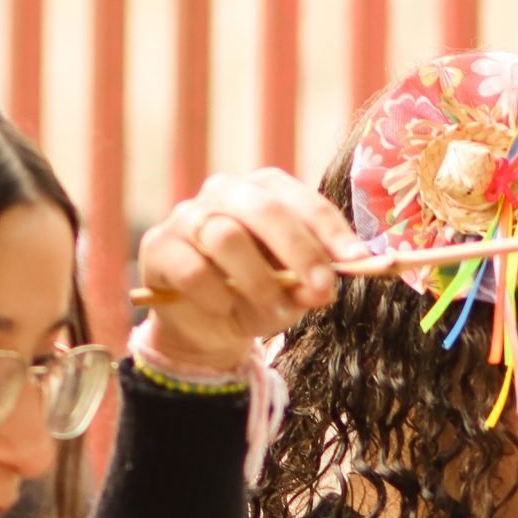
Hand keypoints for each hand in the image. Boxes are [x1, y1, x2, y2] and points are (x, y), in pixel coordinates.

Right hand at [136, 169, 368, 374]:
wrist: (205, 325)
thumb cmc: (256, 295)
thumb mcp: (292, 294)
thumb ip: (309, 286)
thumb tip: (323, 289)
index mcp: (267, 192)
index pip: (304, 202)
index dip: (332, 232)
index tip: (358, 261)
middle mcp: (225, 192)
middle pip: (264, 209)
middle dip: (299, 251)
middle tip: (322, 290)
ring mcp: (188, 216)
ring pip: (226, 236)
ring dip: (258, 281)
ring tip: (273, 312)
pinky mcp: (159, 246)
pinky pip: (192, 269)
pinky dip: (216, 296)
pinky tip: (225, 310)